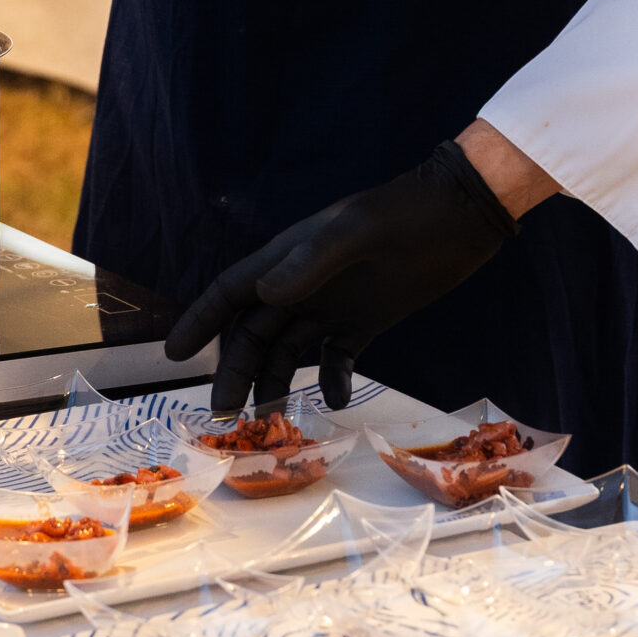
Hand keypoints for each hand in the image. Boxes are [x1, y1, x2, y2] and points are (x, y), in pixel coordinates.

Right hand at [165, 140, 520, 411]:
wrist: (462, 217)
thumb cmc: (407, 215)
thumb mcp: (357, 232)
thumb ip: (311, 260)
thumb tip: (265, 292)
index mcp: (289, 257)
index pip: (231, 293)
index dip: (200, 322)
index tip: (175, 356)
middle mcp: (302, 284)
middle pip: (253, 334)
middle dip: (235, 372)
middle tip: (222, 414)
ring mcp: (332, 305)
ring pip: (287, 352)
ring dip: (274, 384)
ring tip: (267, 422)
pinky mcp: (365, 322)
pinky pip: (336, 358)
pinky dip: (330, 381)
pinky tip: (332, 401)